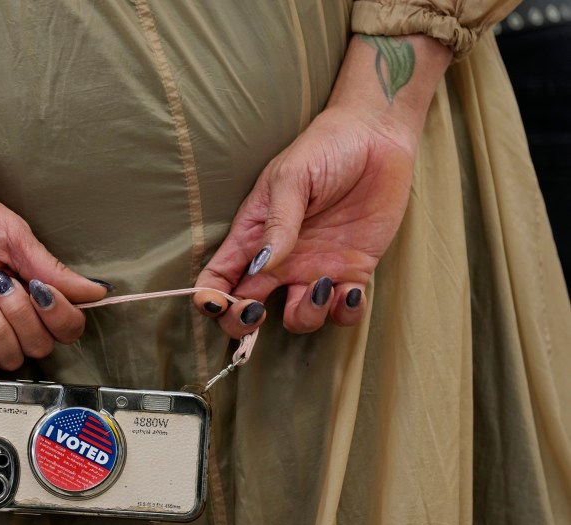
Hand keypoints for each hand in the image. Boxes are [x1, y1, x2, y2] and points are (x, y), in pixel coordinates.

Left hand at [0, 179, 106, 370]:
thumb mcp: (13, 235)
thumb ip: (52, 269)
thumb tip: (97, 292)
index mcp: (33, 286)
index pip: (66, 324)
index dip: (60, 316)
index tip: (41, 289)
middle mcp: (12, 311)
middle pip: (41, 345)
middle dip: (24, 318)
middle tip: (1, 285)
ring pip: (12, 358)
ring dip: (0, 332)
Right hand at [194, 34, 450, 336]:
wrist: (378, 136)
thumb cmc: (325, 148)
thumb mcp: (291, 178)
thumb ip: (277, 223)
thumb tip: (262, 266)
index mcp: (254, 236)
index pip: (218, 277)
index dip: (210, 299)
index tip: (217, 304)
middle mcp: (280, 261)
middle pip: (247, 309)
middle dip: (244, 324)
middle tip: (258, 311)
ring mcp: (316, 269)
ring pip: (298, 319)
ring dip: (305, 317)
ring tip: (322, 287)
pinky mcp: (354, 272)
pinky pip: (344, 312)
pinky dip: (345, 313)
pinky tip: (352, 291)